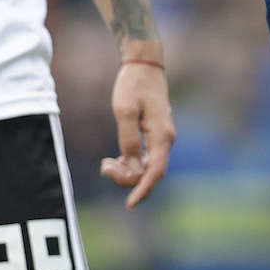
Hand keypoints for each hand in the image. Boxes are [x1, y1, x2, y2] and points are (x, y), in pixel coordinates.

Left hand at [102, 60, 175, 207]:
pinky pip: (145, 158)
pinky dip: (130, 163)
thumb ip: (128, 141)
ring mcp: (162, 137)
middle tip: (104, 166)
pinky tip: (114, 159)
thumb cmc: (133, 85)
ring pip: (146, 167)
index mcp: (161, 135)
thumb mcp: (125, 111)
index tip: (129, 205)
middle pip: (150, 172)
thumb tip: (132, 168)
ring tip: (105, 163)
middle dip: (127, 178)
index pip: (155, 171)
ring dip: (127, 171)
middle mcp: (165, 139)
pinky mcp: (155, 135)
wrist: (144, 64)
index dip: (143, 190)